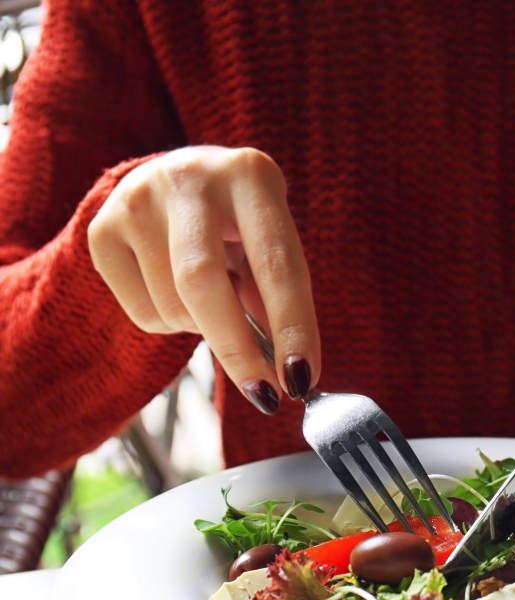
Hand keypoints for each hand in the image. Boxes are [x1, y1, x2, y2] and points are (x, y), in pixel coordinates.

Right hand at [88, 146, 318, 413]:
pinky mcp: (100, 229)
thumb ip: (279, 297)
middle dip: (237, 349)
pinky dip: (172, 324)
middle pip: (203, 283)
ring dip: (204, 328)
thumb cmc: (241, 223)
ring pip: (174, 307)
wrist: (177, 178)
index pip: (275, 264)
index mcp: (250, 175)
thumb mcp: (270, 242)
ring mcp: (136, 200)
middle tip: (264, 395)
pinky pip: (144, 314)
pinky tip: (176, 288)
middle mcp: (189, 178)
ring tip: (214, 296)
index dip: (292, 326)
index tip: (301, 379)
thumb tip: (293, 374)